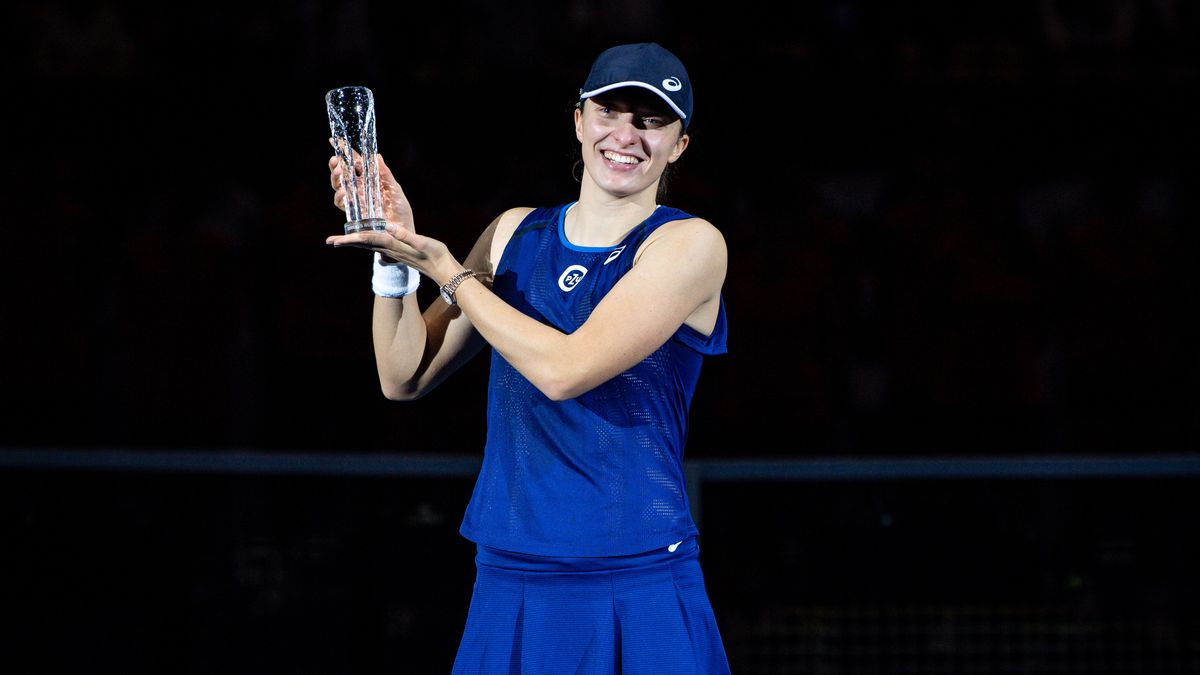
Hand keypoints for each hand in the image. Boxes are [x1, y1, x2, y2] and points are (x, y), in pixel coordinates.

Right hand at [327, 143, 415, 233]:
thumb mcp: (395, 189)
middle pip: (342, 173)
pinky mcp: (354, 212)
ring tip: (341, 173)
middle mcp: (360, 187)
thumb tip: (377, 155)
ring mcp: (356, 199)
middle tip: (336, 160)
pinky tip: (344, 192)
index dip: (344, 151)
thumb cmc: (400, 210)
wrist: (402, 231)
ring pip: (338, 186)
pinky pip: (340, 203)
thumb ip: (385, 173)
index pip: (354, 162)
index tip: (334, 140)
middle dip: (336, 165)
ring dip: (336, 179)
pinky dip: (339, 196)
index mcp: (370, 178)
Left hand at [327, 223, 461, 286]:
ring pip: (369, 245)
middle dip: (347, 242)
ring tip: (340, 241)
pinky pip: (377, 245)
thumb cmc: (436, 255)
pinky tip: (365, 240)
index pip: (368, 240)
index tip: (336, 241)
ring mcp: (394, 252)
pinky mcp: (398, 252)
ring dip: (354, 242)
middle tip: (329, 241)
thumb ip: (406, 235)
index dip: (351, 239)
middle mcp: (390, 250)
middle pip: (364, 244)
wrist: (443, 270)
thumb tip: (389, 226)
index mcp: (394, 245)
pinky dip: (366, 241)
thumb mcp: (423, 242)